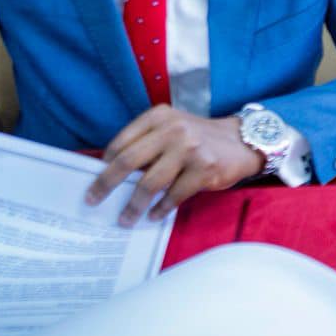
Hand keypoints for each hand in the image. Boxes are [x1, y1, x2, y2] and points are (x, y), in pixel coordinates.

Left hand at [86, 106, 263, 226]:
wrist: (242, 142)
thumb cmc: (199, 139)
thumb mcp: (172, 128)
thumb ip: (147, 143)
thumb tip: (113, 173)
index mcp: (159, 117)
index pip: (122, 141)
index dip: (105, 165)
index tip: (95, 181)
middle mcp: (173, 129)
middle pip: (128, 161)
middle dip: (106, 184)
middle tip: (93, 200)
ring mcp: (190, 149)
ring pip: (149, 183)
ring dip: (133, 205)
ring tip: (125, 219)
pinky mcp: (204, 169)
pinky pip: (174, 195)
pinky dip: (161, 208)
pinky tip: (154, 215)